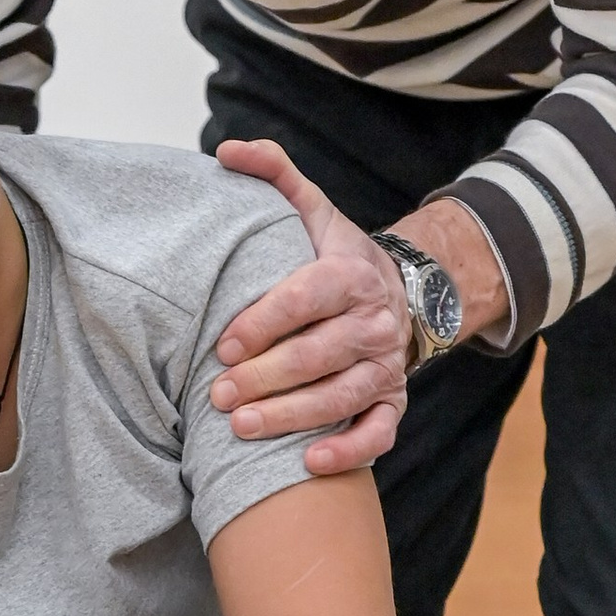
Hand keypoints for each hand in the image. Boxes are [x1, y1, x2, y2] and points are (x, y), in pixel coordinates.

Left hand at [208, 139, 410, 472]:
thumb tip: (226, 151)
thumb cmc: (333, 257)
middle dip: (267, 376)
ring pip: (342, 396)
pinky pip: (378, 433)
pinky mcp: (392, 401)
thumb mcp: (310, 211)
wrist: (397, 293)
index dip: (265, 322)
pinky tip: (307, 463)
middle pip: (320, 354)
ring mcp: (385, 365)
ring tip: (242, 429)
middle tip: (217, 395)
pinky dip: (348, 450)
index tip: (224, 344)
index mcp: (352, 274)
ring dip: (291, 417)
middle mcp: (374, 322)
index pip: (308, 297)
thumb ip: (273, 175)